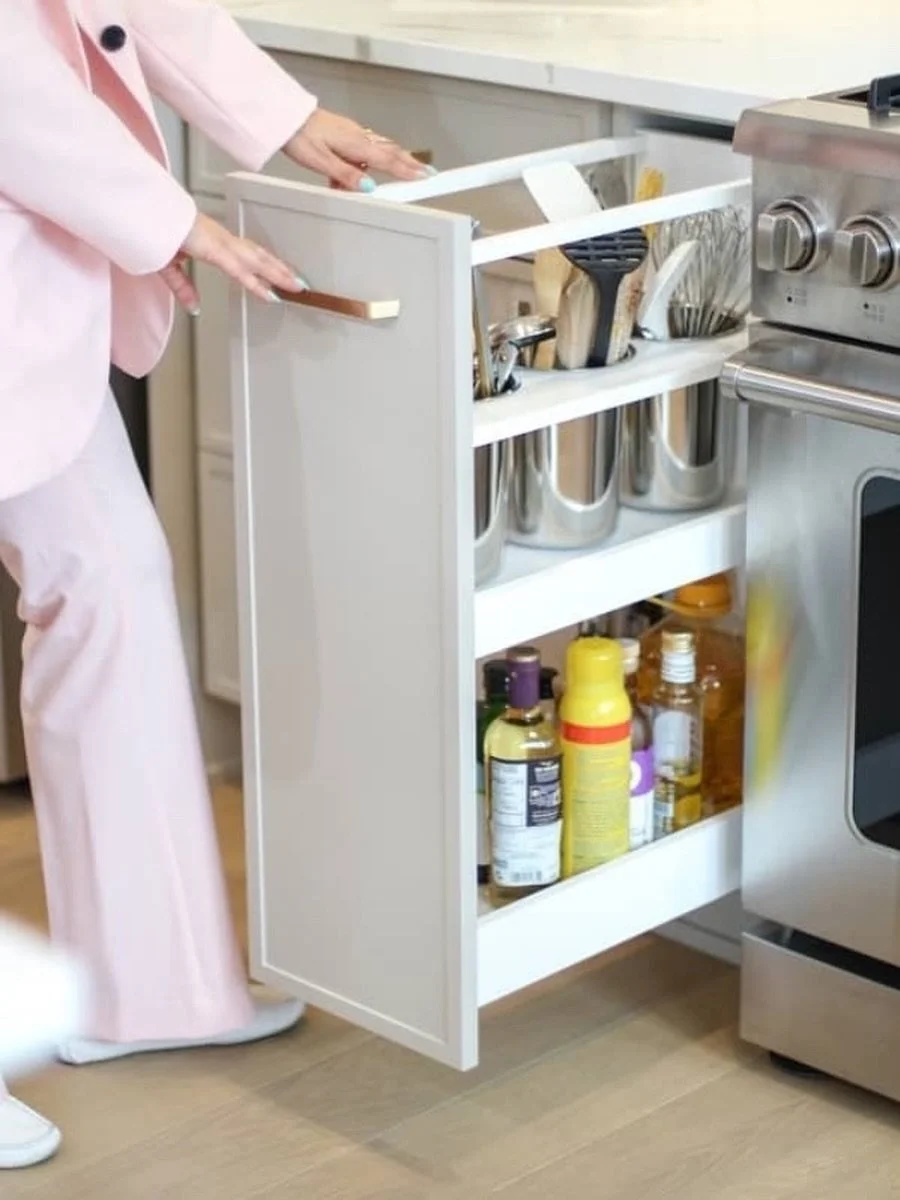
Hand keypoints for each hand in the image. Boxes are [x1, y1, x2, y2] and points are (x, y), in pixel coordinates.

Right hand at [160, 212, 306, 312]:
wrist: (141, 212)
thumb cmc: (152, 230)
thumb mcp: (169, 268)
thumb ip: (184, 288)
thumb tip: (194, 306)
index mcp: (213, 240)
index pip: (246, 253)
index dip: (265, 264)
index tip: (280, 275)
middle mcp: (221, 238)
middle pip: (258, 255)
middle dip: (280, 269)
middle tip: (299, 282)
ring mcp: (218, 241)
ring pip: (255, 260)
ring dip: (277, 273)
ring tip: (296, 286)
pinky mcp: (211, 247)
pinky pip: (238, 268)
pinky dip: (255, 281)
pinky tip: (268, 291)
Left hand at [283, 109, 430, 192]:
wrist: (284, 116)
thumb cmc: (299, 136)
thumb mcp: (321, 161)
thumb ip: (346, 175)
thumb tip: (369, 187)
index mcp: (355, 144)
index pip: (388, 160)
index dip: (408, 170)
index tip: (426, 176)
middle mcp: (357, 136)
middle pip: (389, 152)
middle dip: (408, 163)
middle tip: (425, 172)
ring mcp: (351, 133)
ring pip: (375, 151)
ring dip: (383, 165)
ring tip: (380, 180)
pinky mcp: (343, 133)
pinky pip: (359, 151)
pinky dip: (361, 164)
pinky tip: (346, 178)